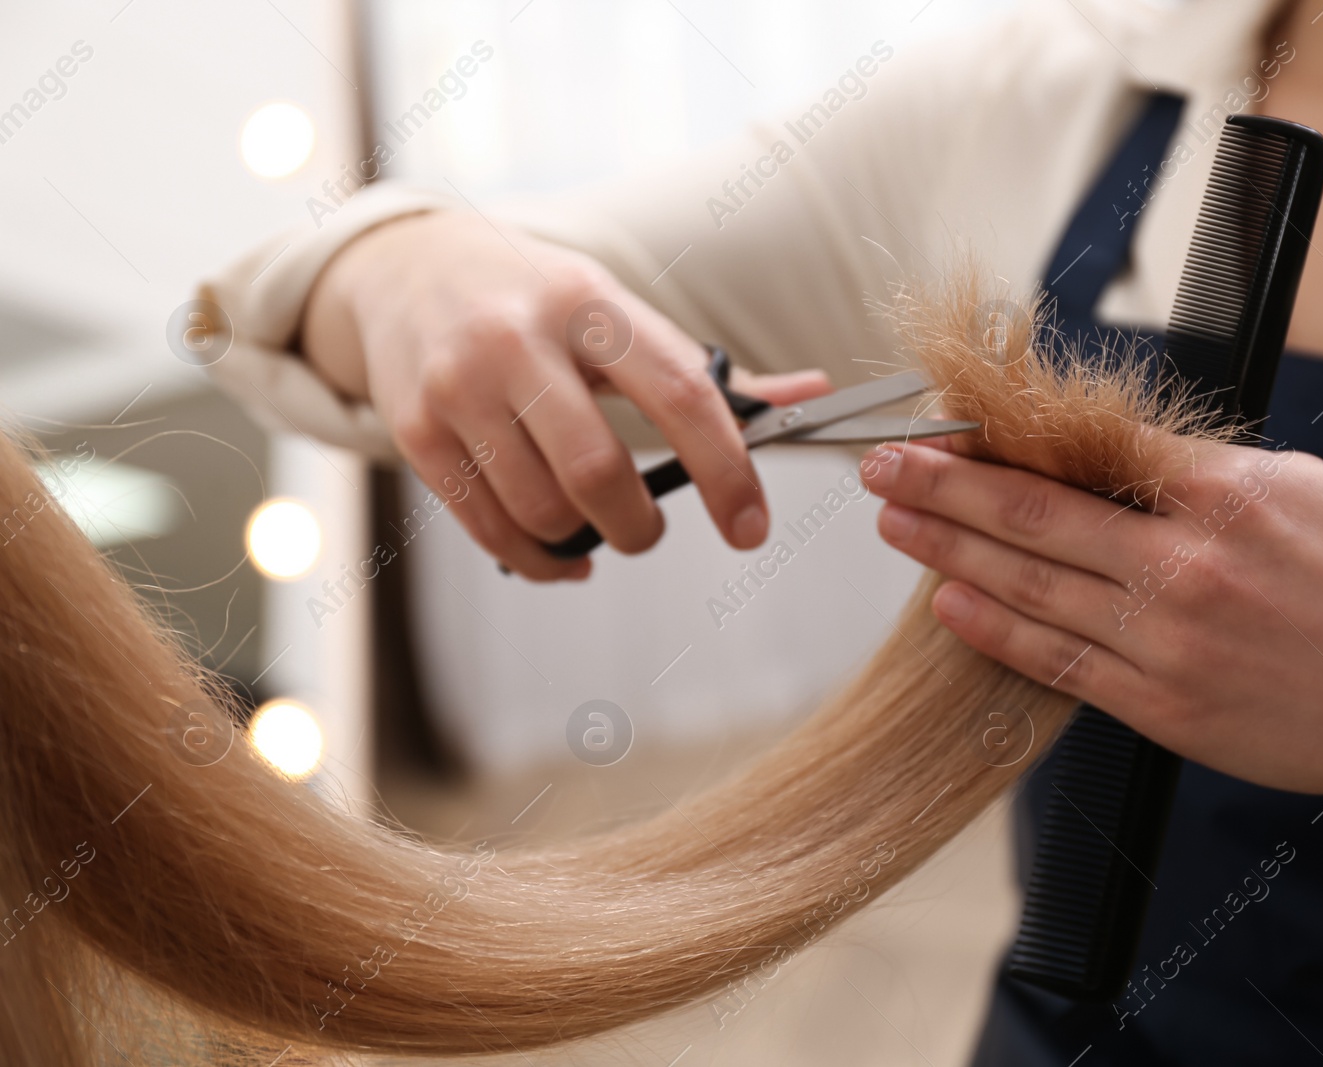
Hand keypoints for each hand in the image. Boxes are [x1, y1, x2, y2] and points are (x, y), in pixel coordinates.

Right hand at [302, 211, 829, 579]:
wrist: (408, 268)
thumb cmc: (536, 299)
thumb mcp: (616, 310)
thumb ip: (708, 369)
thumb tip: (811, 396)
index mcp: (590, 303)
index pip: (680, 394)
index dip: (726, 472)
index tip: (750, 528)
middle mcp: (518, 338)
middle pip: (599, 471)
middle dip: (641, 525)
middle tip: (652, 532)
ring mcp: (459, 385)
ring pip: (541, 508)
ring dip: (586, 540)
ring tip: (597, 529)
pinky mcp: (415, 429)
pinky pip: (488, 527)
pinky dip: (538, 559)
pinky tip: (559, 552)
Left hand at [858, 438, 1322, 805]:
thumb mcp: (1302, 489)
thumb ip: (1197, 470)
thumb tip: (1107, 450)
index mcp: (1222, 495)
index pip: (1084, 451)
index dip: (1003, 436)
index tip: (947, 421)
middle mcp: (1185, 565)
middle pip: (1034, 514)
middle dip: (945, 483)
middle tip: (883, 463)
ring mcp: (1169, 640)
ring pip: (1030, 586)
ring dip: (949, 549)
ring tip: (894, 520)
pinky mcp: (1164, 706)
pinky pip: (1058, 662)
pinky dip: (994, 630)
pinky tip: (947, 602)